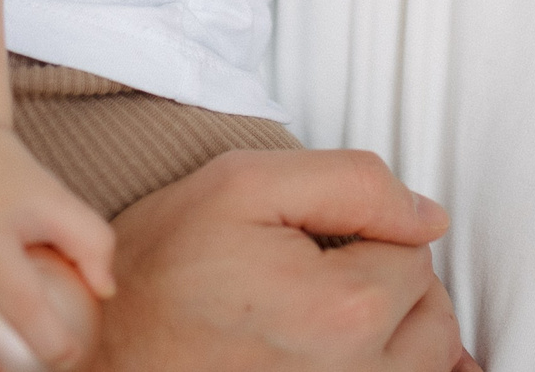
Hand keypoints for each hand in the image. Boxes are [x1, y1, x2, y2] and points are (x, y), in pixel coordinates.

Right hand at [88, 148, 462, 370]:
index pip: (415, 252)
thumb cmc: (160, 273)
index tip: (313, 243)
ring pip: (429, 366)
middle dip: (390, 283)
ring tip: (327, 319)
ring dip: (397, 336)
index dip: (368, 231)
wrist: (102, 353)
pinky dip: (394, 371)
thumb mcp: (244, 186)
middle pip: (432, 314)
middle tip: (320, 277)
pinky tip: (357, 357)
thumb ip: (353, 182)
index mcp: (343, 310)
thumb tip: (429, 215)